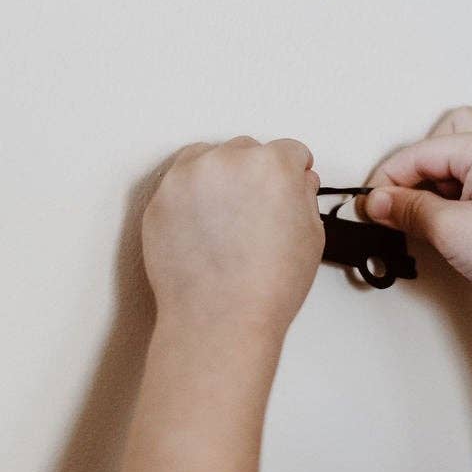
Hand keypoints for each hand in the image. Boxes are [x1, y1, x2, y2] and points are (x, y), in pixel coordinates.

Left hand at [143, 136, 322, 335]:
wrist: (218, 320)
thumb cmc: (264, 288)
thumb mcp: (312, 237)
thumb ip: (305, 197)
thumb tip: (297, 182)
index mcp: (271, 165)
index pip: (289, 152)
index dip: (294, 173)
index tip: (289, 185)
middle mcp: (226, 161)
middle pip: (247, 151)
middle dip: (254, 175)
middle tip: (256, 213)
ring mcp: (187, 178)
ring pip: (208, 159)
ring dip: (220, 179)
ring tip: (227, 220)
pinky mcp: (160, 198)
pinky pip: (180, 184)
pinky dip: (191, 198)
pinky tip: (205, 229)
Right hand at [364, 108, 471, 323]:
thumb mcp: (450, 230)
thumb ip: (409, 209)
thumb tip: (382, 201)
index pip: (421, 151)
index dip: (388, 178)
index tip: (370, 204)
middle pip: (447, 135)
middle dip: (419, 164)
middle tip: (401, 199)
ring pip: (467, 157)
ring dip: (440, 180)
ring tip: (428, 217)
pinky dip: (462, 193)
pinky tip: (454, 223)